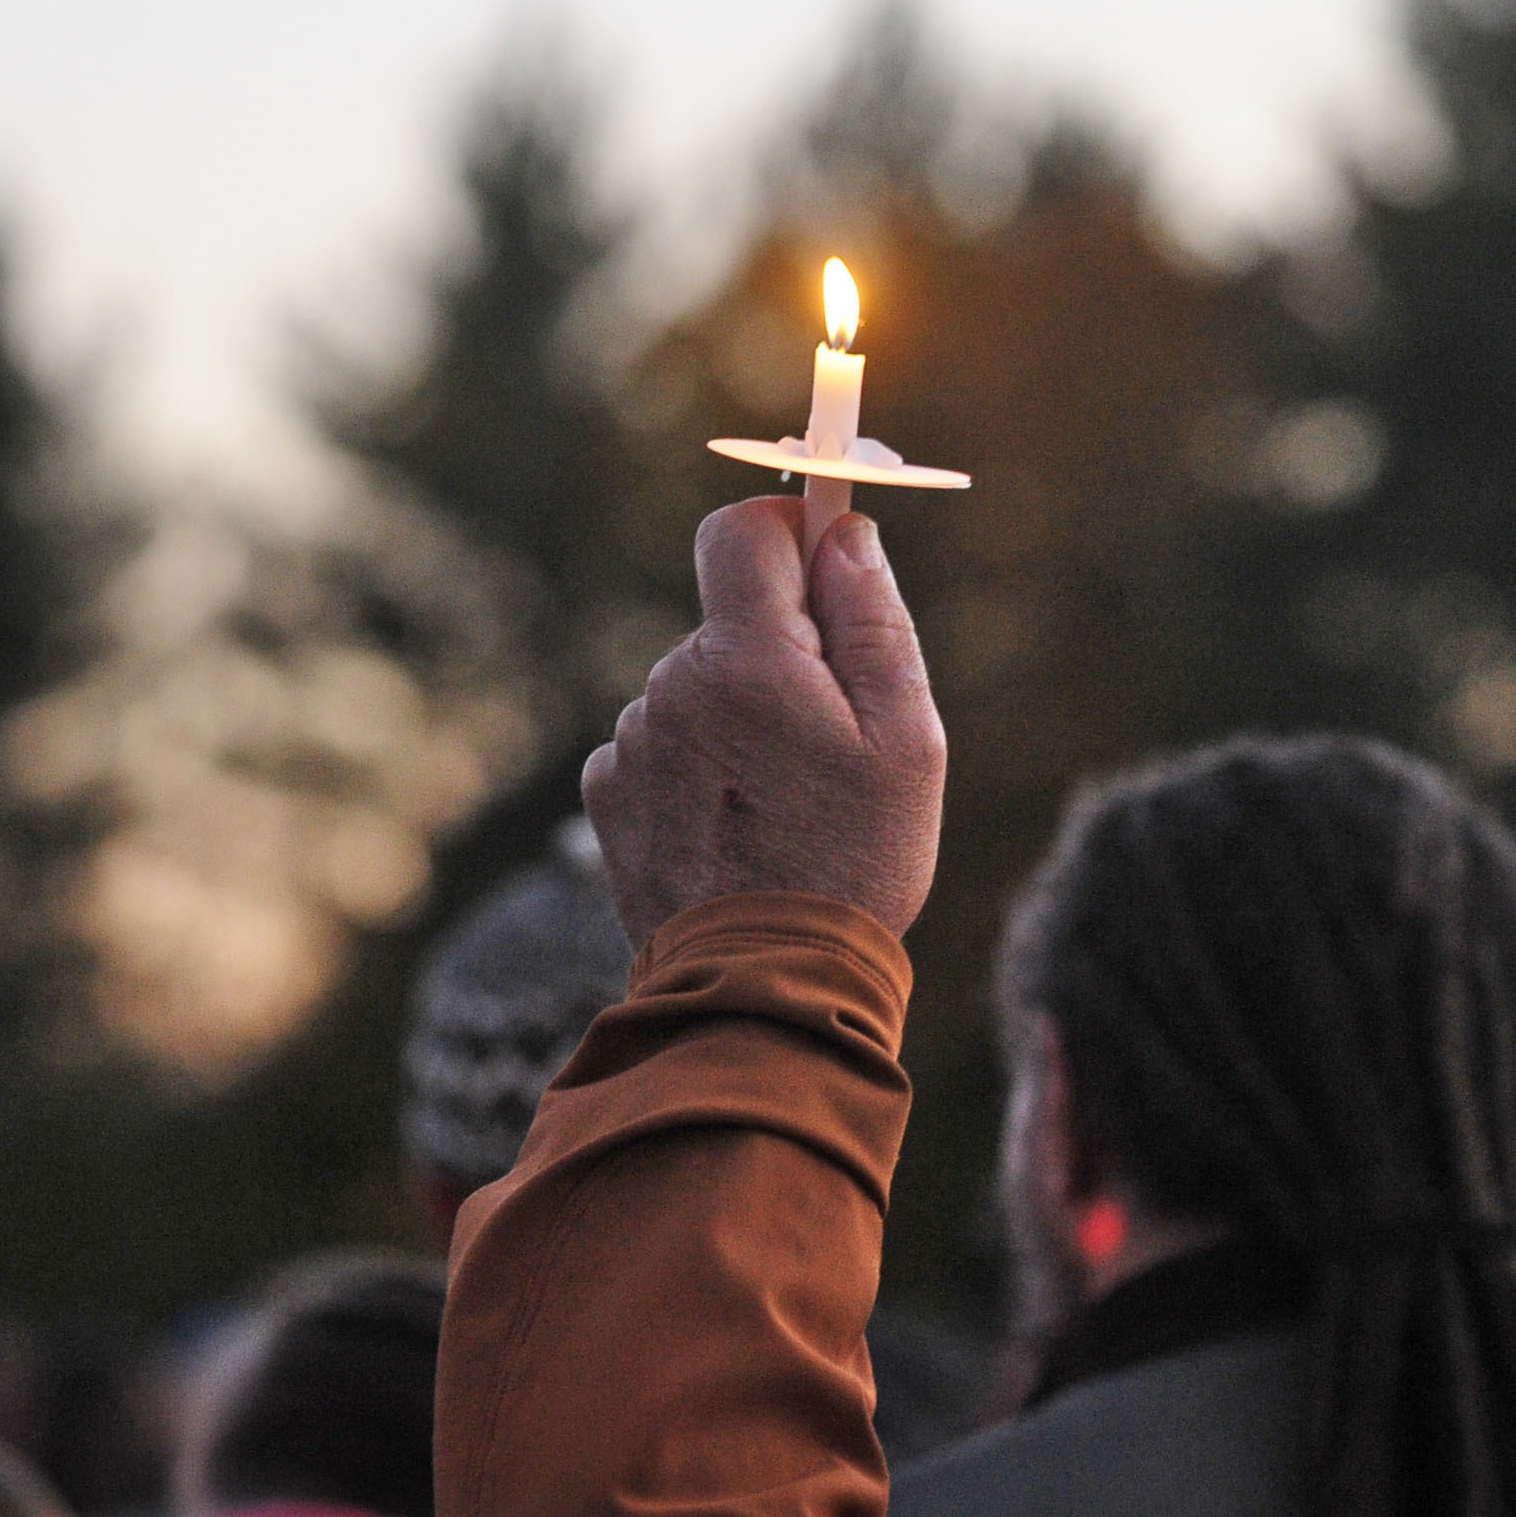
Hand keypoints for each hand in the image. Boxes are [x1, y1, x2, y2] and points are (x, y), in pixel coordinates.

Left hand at [585, 500, 945, 947]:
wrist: (763, 986)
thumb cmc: (854, 863)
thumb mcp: (907, 742)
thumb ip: (873, 623)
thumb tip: (844, 533)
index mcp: (747, 660)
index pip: (740, 530)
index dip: (785, 530)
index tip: (821, 564)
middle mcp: (671, 688)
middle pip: (728, 621)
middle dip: (779, 652)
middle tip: (828, 740)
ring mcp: (631, 743)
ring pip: (695, 687)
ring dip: (736, 719)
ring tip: (781, 805)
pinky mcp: (608, 795)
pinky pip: (660, 744)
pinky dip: (696, 768)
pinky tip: (733, 829)